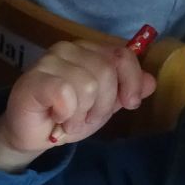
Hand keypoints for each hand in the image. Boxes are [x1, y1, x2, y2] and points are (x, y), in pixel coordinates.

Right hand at [0, 41, 154, 165]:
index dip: (130, 81)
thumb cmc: (68, 115)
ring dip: (81, 113)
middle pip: (106, 72)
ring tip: (68, 119)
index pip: (122, 55)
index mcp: (89, 50)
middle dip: (102, 105)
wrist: (34, 135)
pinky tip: (56, 116)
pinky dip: (66, 113)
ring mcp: (49, 61)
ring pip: (88, 85)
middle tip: (84, 117)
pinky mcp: (34, 79)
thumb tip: (151, 82)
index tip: (128, 104)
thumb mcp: (104, 105)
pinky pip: (65, 93)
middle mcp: (69, 49)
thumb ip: (126, 90)